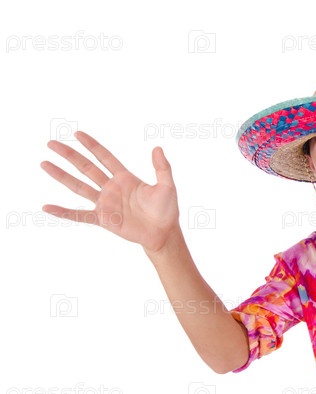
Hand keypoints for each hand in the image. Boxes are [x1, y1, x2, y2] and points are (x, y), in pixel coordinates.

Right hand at [41, 131, 179, 253]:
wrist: (163, 233)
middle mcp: (111, 188)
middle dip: (69, 155)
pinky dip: (63, 212)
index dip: (91, 146)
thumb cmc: (167, 210)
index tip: (77, 134)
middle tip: (51, 143)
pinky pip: (79, 215)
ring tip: (44, 164)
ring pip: (79, 186)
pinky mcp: (102, 219)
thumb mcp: (167, 186)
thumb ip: (162, 167)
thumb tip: (157, 148)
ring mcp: (105, 203)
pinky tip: (46, 207)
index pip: (104, 157)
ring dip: (61, 176)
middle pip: (86, 168)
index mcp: (125, 178)